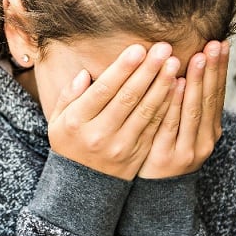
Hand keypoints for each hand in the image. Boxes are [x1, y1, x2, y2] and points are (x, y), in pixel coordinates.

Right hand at [48, 43, 179, 180]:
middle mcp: (100, 134)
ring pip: (146, 111)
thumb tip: (85, 74)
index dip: (122, 69)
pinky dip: (168, 106)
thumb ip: (69, 95)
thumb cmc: (70, 143)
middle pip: (128, 98)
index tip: (138, 48)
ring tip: (174, 63)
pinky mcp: (138, 154)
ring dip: (162, 85)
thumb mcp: (58, 120)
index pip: (103, 90)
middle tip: (164, 49)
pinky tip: (177, 87)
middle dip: (148, 71)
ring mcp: (121, 146)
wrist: (82, 186)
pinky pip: (155, 126)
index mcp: (77, 122)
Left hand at [138, 40, 229, 178]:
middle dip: (212, 70)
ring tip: (199, 57)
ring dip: (197, 83)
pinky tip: (177, 85)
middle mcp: (205, 139)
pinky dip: (176, 104)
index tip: (221, 43)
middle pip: (209, 99)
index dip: (220, 69)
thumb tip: (188, 66)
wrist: (154, 194)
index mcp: (210, 129)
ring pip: (193, 110)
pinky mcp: (168, 157)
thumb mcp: (181, 130)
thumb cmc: (164, 152)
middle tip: (213, 44)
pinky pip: (171, 125)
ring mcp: (188, 149)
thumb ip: (185, 103)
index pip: (217, 94)